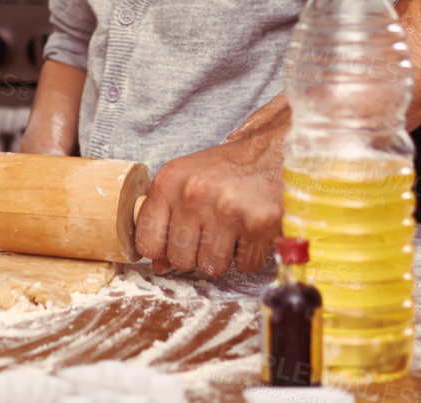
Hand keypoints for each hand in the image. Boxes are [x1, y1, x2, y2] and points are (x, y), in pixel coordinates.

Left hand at [134, 131, 283, 277]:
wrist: (274, 153)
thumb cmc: (227, 169)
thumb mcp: (186, 180)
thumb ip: (167, 218)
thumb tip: (159, 265)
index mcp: (170, 181)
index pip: (147, 240)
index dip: (160, 250)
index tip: (172, 245)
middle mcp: (194, 193)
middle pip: (180, 259)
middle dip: (196, 255)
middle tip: (210, 233)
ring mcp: (227, 209)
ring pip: (212, 267)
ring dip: (224, 257)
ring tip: (232, 230)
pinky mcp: (259, 224)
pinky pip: (245, 265)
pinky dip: (250, 255)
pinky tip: (251, 230)